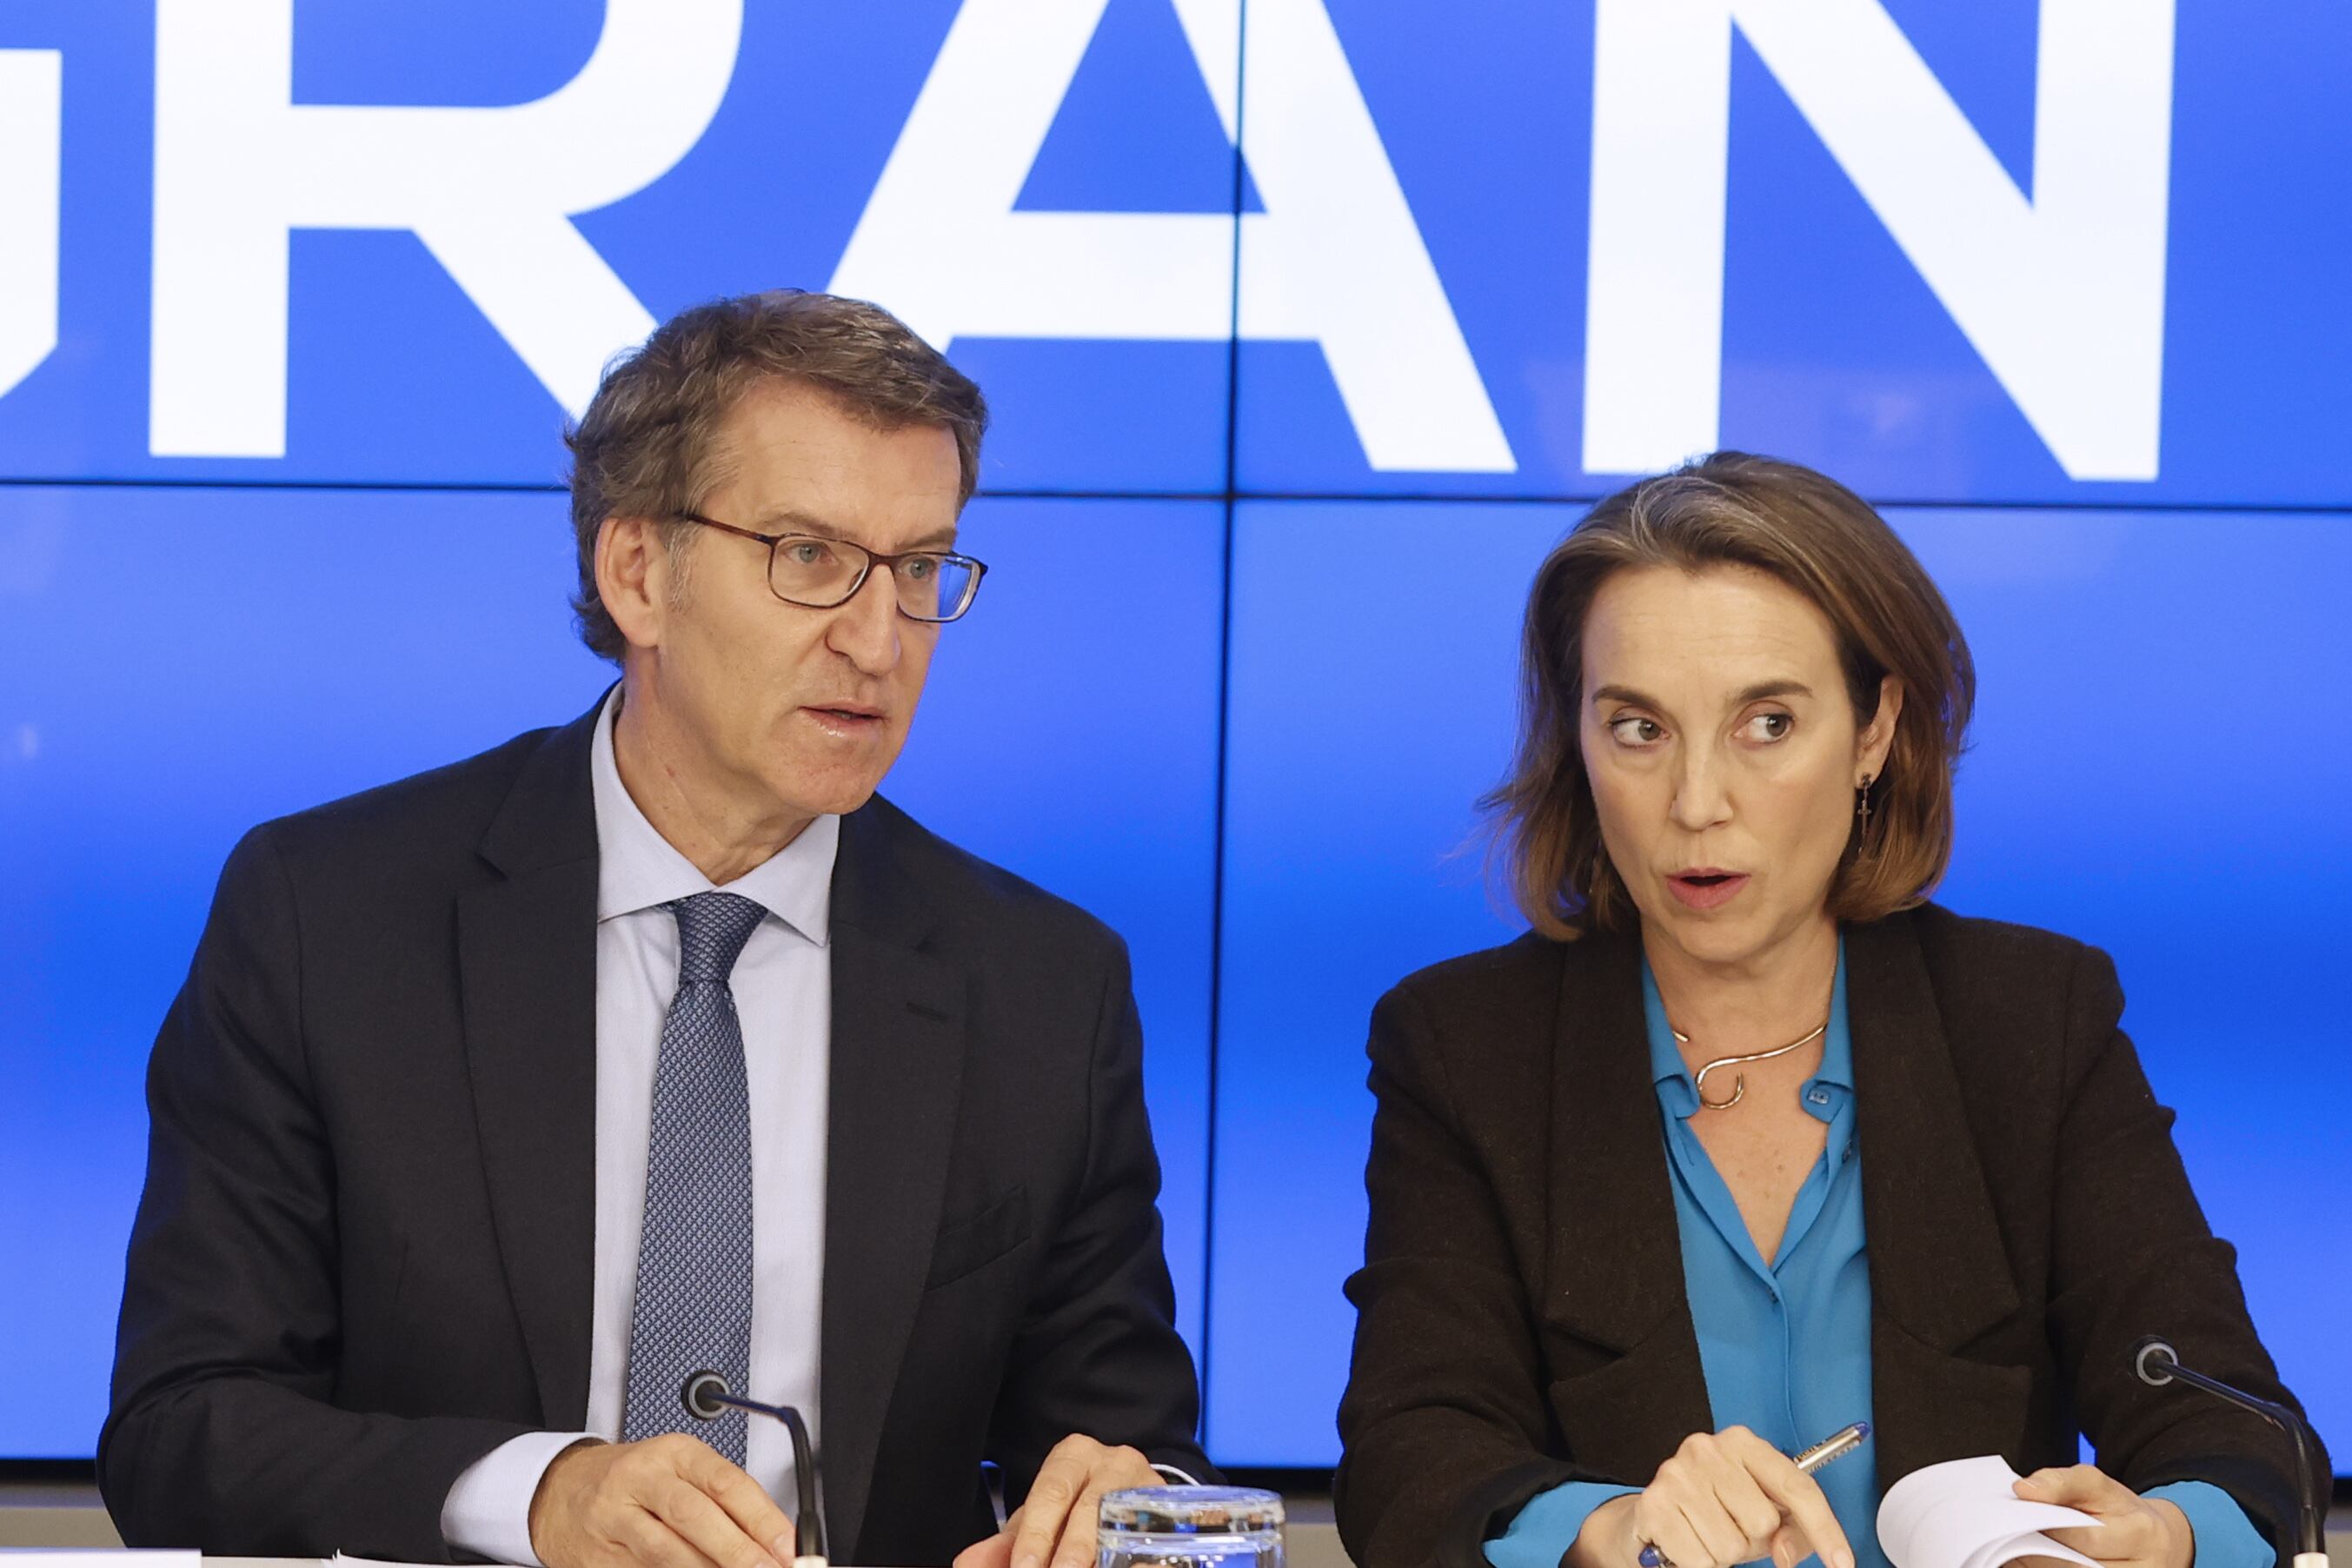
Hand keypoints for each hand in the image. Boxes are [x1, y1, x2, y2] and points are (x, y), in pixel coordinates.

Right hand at [529, 1434, 798, 1567]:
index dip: (761, 1518)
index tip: (787, 1546)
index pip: (726, 1482)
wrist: (561, 1491)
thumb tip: (773, 1540)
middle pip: (695, 1516)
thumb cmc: (635, 1480)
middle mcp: (641, 1479)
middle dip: (737, 1551)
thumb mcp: (679, 1470)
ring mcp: (614, 1518)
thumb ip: (725, 1500)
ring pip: (667, 1551)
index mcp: (673, 1452)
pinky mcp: (598, 1555)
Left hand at [951, 1433, 1163, 1567]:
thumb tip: (966, 1565)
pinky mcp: (1172, 1511)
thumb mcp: (1042, 1516)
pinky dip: (1135, 1564)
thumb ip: (1007, 1542)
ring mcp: (1148, 1485)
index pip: (1051, 1492)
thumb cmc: (1078, 1504)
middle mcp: (1114, 1462)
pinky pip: (1153, 1542)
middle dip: (1070, 1555)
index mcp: (1073, 1456)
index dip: (1037, 1536)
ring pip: (1124, 1527)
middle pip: (1090, 1511)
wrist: (1136, 1493)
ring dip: (1101, 1560)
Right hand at [1573, 1427, 1856, 1567]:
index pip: (1796, 1485)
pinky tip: (1684, 1544)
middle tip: (1729, 1529)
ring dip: (1722, 1555)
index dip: (1824, 1528)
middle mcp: (1707, 1449)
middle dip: (1752, 1539)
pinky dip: (1697, 1563)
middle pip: (1764, 1521)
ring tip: (1704, 1536)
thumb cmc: (1711, 1514)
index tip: (1842, 1562)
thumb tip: (1785, 1552)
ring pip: (1732, 1545)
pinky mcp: (1655, 1505)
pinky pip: (1702, 1560)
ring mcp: (1678, 1474)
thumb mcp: (1758, 1516)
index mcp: (1742, 1443)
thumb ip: (1791, 1529)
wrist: (1646, 1520)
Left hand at [2013, 1465, 2193, 1567]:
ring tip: (2017, 1552)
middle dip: (2036, 1554)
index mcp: (2142, 1532)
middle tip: (2008, 1539)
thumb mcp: (2096, 1485)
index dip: (2046, 1529)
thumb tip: (2023, 1491)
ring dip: (2039, 1567)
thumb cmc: (2119, 1511)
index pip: (2085, 1538)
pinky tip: (2032, 1564)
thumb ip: (2059, 1482)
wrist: (2155, 1541)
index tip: (2016, 1518)